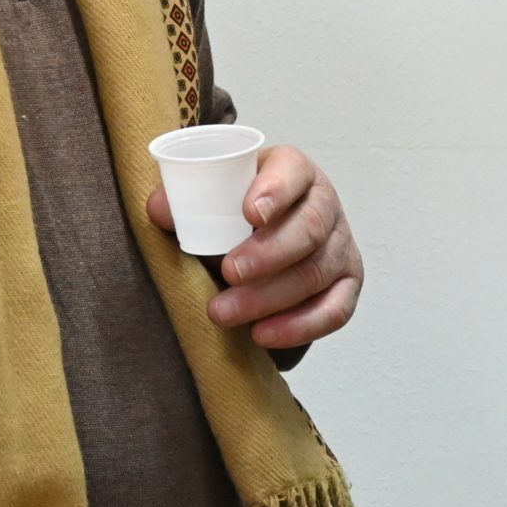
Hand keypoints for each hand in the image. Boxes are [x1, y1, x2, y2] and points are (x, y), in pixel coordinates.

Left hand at [148, 145, 362, 348]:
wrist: (267, 237)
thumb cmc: (236, 212)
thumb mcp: (214, 196)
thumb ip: (184, 203)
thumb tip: (159, 208)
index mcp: (293, 171)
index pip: (293, 172)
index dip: (276, 191)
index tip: (249, 213)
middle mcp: (326, 205)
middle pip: (309, 229)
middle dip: (268, 254)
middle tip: (229, 272)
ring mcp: (341, 246)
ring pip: (317, 273)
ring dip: (270, 298)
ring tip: (223, 313)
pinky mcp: (348, 283)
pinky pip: (335, 309)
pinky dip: (300, 326)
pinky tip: (263, 335)